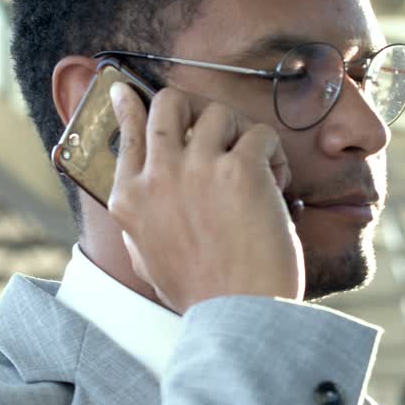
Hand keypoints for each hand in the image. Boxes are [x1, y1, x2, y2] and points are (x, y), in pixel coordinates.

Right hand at [107, 82, 304, 314]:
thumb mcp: (147, 258)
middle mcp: (157, 176)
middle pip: (169, 103)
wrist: (239, 315)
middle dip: (196, 106)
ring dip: (243, 134)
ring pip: (219, 112)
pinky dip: (274, 155)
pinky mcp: (240, 169)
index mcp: (130, 200)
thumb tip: (135, 200)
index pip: (126, 133)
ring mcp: (197, 168)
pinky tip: (278, 185)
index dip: (129, 105)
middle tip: (218, 127)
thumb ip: (137, 223)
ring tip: (258, 170)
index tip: (129, 89)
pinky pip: (260, 134)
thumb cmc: (201, 294)